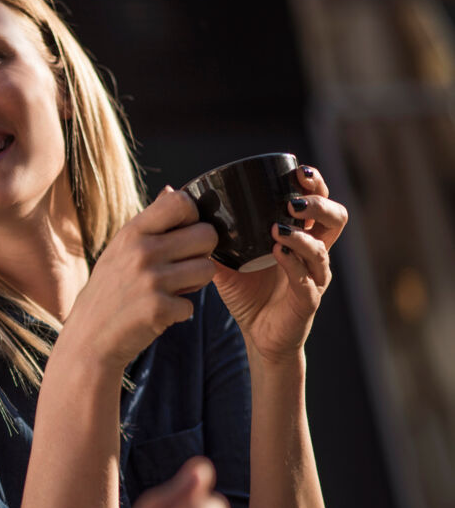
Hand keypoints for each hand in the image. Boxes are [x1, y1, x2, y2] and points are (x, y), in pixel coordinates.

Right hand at [66, 187, 217, 369]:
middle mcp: (142, 252)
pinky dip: (179, 312)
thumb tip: (172, 190)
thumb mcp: (119, 250)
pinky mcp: (159, 309)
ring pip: (208, 270)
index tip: (185, 232)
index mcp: (133, 232)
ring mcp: (151, 280)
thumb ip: (148, 223)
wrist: (88, 338)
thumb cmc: (107, 292)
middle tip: (183, 266)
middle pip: (206, 235)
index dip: (193, 216)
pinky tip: (159, 312)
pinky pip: (192, 305)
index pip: (181, 202)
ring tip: (172, 290)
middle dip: (202, 253)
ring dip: (195, 284)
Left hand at [212, 166, 348, 363]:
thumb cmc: (247, 293)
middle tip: (292, 201)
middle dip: (318, 204)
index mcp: (299, 236)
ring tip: (279, 228)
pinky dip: (293, 264)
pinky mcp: (307, 300)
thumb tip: (172, 193)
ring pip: (322, 249)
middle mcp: (313, 253)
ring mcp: (314, 277)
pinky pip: (307, 280)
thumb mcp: (224, 257)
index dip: (315, 185)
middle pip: (335, 219)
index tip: (299, 172)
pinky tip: (278, 254)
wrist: (256, 335)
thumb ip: (206, 229)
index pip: (318, 202)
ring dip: (301, 236)